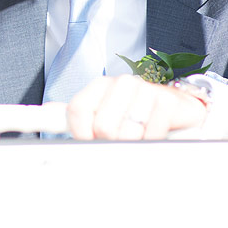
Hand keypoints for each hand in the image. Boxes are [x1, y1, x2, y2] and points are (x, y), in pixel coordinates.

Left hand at [66, 75, 206, 139]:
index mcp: (100, 85)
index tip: (88, 142)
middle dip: (111, 142)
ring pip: (127, 133)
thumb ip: (78, 115)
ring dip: (134, 144)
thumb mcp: (103, 114)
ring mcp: (144, 89)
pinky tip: (154, 135)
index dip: (80, 133)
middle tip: (121, 141)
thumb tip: (48, 112)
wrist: (179, 108)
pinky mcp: (166, 100)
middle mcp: (120, 83)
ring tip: (139, 137)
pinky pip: (151, 133)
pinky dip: (152, 142)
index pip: (77, 110)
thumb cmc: (137, 114)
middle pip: (102, 127)